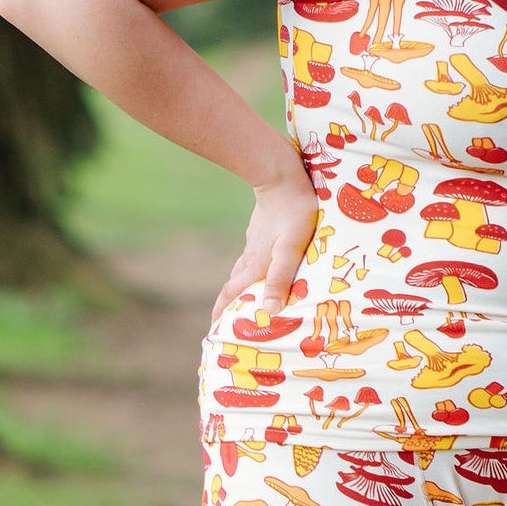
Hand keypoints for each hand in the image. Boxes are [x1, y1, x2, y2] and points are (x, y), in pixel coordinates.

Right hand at [210, 167, 318, 322]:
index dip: (223, 311)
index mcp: (256, 264)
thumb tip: (269, 311)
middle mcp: (251, 255)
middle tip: (225, 318)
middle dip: (229, 302)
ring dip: (239, 284)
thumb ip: (280, 279)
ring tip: (241, 296)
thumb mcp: (289, 250)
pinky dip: (250, 268)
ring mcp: (254, 241)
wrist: (281, 177)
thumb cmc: (292, 214)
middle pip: (235, 283)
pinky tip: (257, 265)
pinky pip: (252, 255)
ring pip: (242, 268)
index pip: (233, 293)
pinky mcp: (260, 229)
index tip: (214, 328)